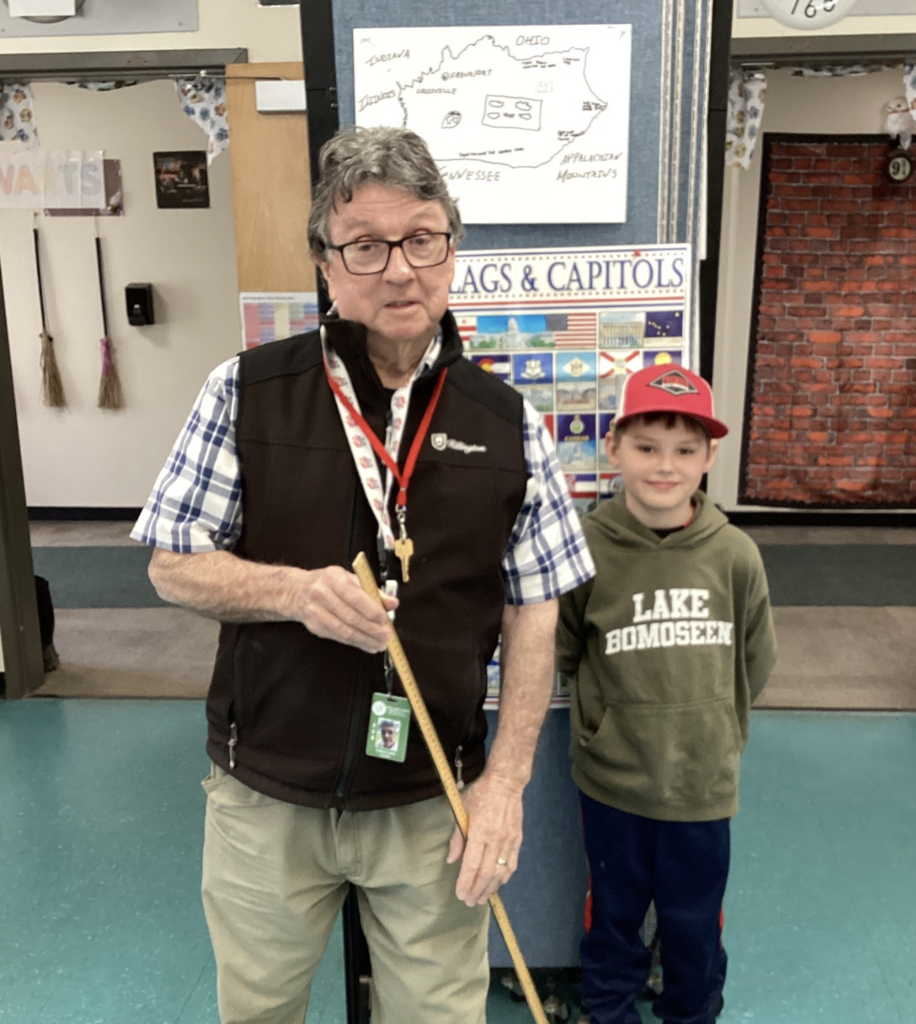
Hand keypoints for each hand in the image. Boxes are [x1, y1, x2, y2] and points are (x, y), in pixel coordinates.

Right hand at [291, 566, 396, 652]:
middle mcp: (322, 595)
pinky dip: (355, 643)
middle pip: (350, 617)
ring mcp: (316, 613)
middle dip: (371, 629)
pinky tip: (367, 645)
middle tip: (386, 635)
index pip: (353, 596)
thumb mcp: (348, 578)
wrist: (296, 591)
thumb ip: (371, 590)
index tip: (383, 618)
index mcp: (333, 579)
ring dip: (365, 639)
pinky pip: (338, 637)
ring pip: (344, 631)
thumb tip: (392, 602)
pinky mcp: (315, 627)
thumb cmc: (327, 583)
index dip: (370, 609)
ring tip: (380, 644)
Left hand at [446, 772, 523, 905]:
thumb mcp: (462, 810)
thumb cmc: (481, 793)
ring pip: (500, 871)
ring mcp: (509, 840)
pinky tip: (499, 884)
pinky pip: (512, 863)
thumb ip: (457, 836)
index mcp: (480, 831)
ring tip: (482, 899)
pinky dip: (505, 876)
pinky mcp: (517, 839)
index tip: (460, 894)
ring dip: (491, 887)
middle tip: (470, 902)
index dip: (466, 882)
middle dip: (477, 889)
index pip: (472, 863)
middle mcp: (496, 839)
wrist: (506, 782)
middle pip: (486, 872)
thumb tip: (451, 860)